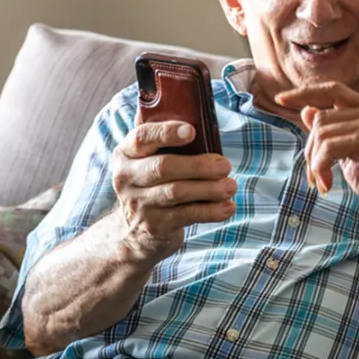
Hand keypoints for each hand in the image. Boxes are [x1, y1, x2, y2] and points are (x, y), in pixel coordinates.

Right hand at [111, 121, 236, 259]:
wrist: (133, 231)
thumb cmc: (154, 184)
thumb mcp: (150, 161)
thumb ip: (167, 143)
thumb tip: (205, 128)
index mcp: (127, 154)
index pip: (141, 138)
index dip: (166, 133)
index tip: (192, 131)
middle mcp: (127, 178)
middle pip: (163, 167)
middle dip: (198, 166)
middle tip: (225, 166)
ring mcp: (139, 204)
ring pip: (176, 192)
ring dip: (209, 188)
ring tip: (231, 186)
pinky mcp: (154, 225)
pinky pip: (186, 215)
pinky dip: (211, 211)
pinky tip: (227, 206)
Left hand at [276, 83, 358, 228]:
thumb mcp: (351, 154)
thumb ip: (333, 132)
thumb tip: (307, 111)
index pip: (333, 90)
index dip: (305, 93)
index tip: (282, 100)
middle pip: (322, 117)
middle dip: (310, 148)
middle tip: (314, 174)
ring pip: (322, 132)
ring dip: (314, 161)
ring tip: (322, 181)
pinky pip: (328, 147)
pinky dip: (320, 167)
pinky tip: (327, 184)